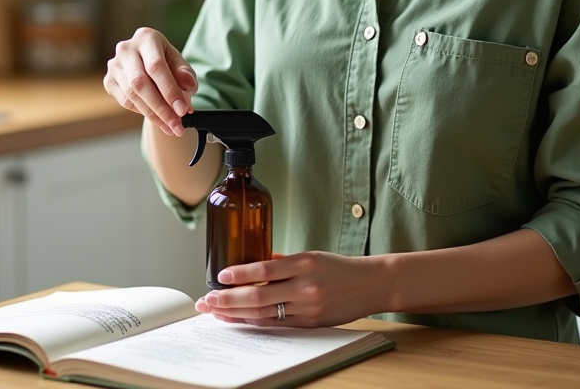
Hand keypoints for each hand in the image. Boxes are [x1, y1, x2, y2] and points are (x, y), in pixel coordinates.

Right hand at [104, 27, 196, 135]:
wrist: (150, 67)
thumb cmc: (168, 63)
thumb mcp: (181, 65)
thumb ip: (186, 75)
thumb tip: (188, 85)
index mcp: (146, 37)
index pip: (156, 66)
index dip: (169, 90)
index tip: (182, 110)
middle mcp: (126, 48)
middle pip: (140, 83)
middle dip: (161, 108)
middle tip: (177, 125)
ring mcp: (114, 65)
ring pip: (132, 95)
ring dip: (154, 115)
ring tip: (172, 127)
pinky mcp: (109, 80)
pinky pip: (126, 102)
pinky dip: (144, 113)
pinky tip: (159, 119)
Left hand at [194, 252, 392, 327]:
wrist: (371, 284)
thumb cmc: (340, 267)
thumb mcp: (312, 255)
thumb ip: (283, 261)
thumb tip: (256, 264)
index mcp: (304, 263)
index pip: (264, 269)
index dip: (240, 275)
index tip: (221, 276)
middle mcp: (305, 286)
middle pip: (258, 296)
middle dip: (228, 300)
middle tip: (207, 301)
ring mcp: (308, 307)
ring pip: (265, 314)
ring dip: (236, 314)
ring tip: (217, 312)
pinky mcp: (311, 323)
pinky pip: (278, 324)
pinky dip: (256, 321)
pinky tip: (240, 319)